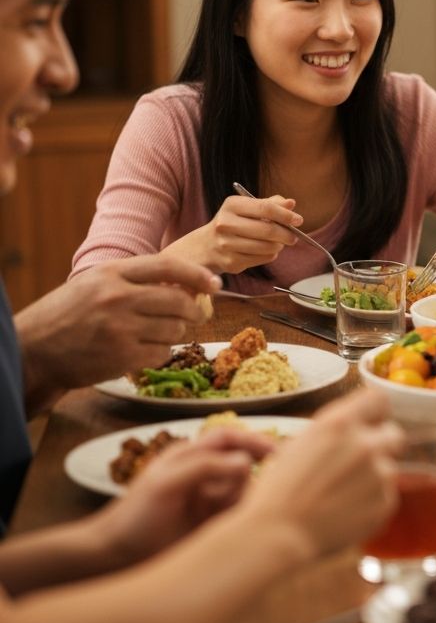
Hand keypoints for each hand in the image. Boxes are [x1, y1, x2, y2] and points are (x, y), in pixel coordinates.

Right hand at [17, 255, 220, 409]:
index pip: (168, 266)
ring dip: (174, 333)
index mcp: (112, 273)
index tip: (214, 283)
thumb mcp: (96, 283)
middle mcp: (118, 297)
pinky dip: (160, 353)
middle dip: (194, 310)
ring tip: (152, 333)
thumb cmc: (68, 315)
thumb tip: (186, 282)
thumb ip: (135, 280)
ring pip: (175, 329)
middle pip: (180, 301)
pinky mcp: (123, 356)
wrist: (33, 350)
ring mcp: (121, 328)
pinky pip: (163, 353)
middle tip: (194, 315)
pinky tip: (141, 350)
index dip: (197, 274)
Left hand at [96, 427, 276, 565]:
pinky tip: (237, 528)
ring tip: (233, 516)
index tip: (277, 452)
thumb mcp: (166, 483)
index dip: (254, 440)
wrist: (114, 557)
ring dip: (246, 499)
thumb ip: (205, 467)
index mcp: (191, 455)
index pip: (231, 437)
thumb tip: (247, 463)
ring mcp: (209, 499)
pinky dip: (244, 518)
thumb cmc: (134, 514)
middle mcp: (204, 473)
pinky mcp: (212, 523)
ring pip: (244, 490)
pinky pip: (238, 514)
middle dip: (252, 475)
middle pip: (243, 463)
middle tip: (258, 493)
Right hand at [181, 194, 303, 273]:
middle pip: (268, 230)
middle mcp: (226, 223)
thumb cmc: (234, 223)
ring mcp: (226, 244)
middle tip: (294, 236)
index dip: (286, 215)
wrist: (206, 246)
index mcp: (232, 205)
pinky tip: (265, 251)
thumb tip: (291, 203)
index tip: (299, 220)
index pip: (265, 208)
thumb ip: (270, 204)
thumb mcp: (247, 208)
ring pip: (267, 247)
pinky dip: (269, 255)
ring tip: (278, 243)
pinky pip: (262, 259)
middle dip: (286, 234)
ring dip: (278, 246)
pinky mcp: (230, 262)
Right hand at [237, 389, 402, 558]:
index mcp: (340, 423)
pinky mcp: (384, 503)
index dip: (375, 412)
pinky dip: (371, 503)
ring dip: (373, 477)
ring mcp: (378, 474)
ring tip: (341, 495)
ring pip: (389, 467)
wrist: (278, 535)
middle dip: (380, 445)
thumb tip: (354, 429)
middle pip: (394, 433)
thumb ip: (334, 432)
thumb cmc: (278, 490)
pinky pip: (386, 496)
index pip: (379, 399)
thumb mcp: (300, 443)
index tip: (371, 422)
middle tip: (359, 461)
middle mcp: (365, 444)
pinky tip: (345, 512)